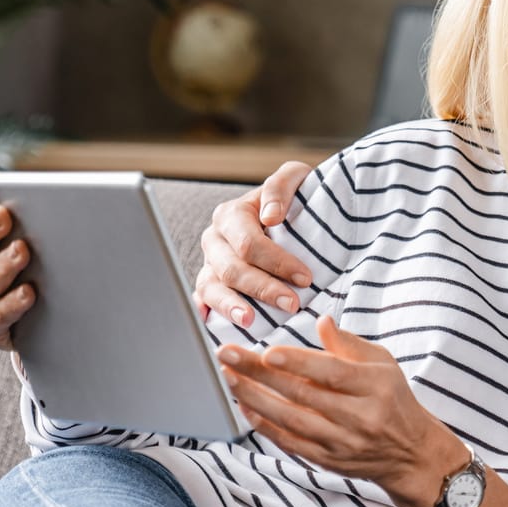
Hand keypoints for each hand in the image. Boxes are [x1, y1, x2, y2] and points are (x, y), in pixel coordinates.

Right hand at [194, 160, 314, 326]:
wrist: (290, 216)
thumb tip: (270, 215)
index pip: (249, 243)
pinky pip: (202, 301)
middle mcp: (215, 240)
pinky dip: (205, 314)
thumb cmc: (294, 199)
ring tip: (250, 321)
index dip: (276, 262)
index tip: (305, 278)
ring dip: (230, 306)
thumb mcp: (295, 179)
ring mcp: (209, 265)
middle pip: (231, 269)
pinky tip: (213, 327)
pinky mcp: (210, 286)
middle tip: (291, 304)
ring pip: (211, 288)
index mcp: (231, 215)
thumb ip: (281, 186)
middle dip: (262, 288)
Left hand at [217, 314, 468, 506]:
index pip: (332, 373)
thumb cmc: (393, 398)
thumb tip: (321, 321)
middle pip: (303, 394)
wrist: (410, 453)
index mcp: (374, 386)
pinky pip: (289, 442)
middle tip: (228, 355)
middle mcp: (359, 416)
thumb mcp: (383, 363)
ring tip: (228, 377)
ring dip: (254, 398)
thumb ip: (348, 344)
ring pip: (291, 420)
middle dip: (260, 374)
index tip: (267, 352)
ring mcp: (342, 441)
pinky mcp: (328, 460)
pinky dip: (264, 425)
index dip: (299, 363)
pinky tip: (245, 406)